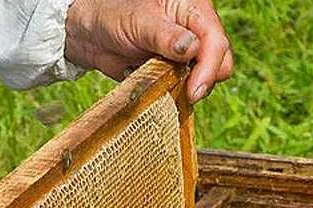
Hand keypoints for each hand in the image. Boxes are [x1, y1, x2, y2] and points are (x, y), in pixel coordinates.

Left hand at [65, 0, 231, 102]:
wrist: (91, 34)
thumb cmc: (113, 16)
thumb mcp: (139, 22)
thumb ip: (166, 36)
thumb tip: (192, 48)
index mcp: (193, 9)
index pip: (216, 41)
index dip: (209, 68)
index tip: (194, 90)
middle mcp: (196, 30)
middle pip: (220, 62)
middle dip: (204, 80)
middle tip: (183, 93)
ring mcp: (188, 53)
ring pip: (206, 78)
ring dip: (188, 87)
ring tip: (162, 83)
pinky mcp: (177, 71)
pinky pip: (186, 88)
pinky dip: (177, 94)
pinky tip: (160, 89)